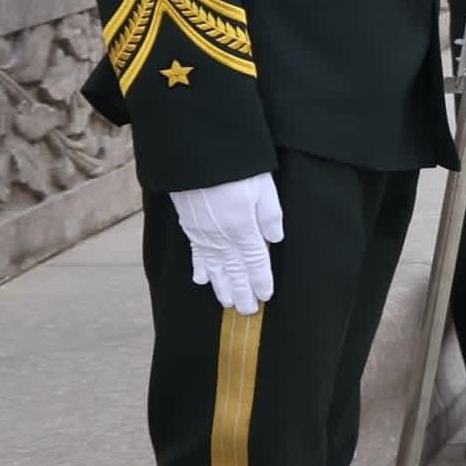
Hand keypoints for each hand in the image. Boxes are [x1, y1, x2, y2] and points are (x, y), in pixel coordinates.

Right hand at [168, 173, 286, 314]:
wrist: (196, 154)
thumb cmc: (236, 167)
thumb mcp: (264, 187)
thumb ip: (270, 216)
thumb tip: (275, 240)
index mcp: (243, 228)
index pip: (255, 262)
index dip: (261, 281)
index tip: (266, 297)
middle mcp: (221, 236)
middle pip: (233, 270)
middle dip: (241, 292)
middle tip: (246, 311)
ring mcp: (203, 232)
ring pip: (214, 267)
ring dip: (221, 286)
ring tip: (227, 303)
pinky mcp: (190, 225)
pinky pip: (196, 253)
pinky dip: (199, 268)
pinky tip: (201, 280)